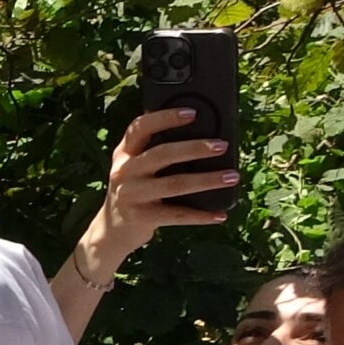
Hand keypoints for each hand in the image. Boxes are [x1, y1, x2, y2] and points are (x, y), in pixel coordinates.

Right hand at [73, 108, 238, 276]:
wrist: (111, 231)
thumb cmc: (136, 191)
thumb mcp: (136, 169)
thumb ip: (157, 152)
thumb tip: (205, 138)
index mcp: (124, 153)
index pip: (140, 128)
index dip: (165, 118)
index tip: (192, 113)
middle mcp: (124, 171)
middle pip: (161, 154)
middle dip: (195, 148)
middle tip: (222, 145)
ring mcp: (131, 195)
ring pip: (175, 184)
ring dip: (207, 180)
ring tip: (232, 176)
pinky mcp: (140, 218)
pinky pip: (177, 215)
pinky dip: (201, 216)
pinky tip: (220, 214)